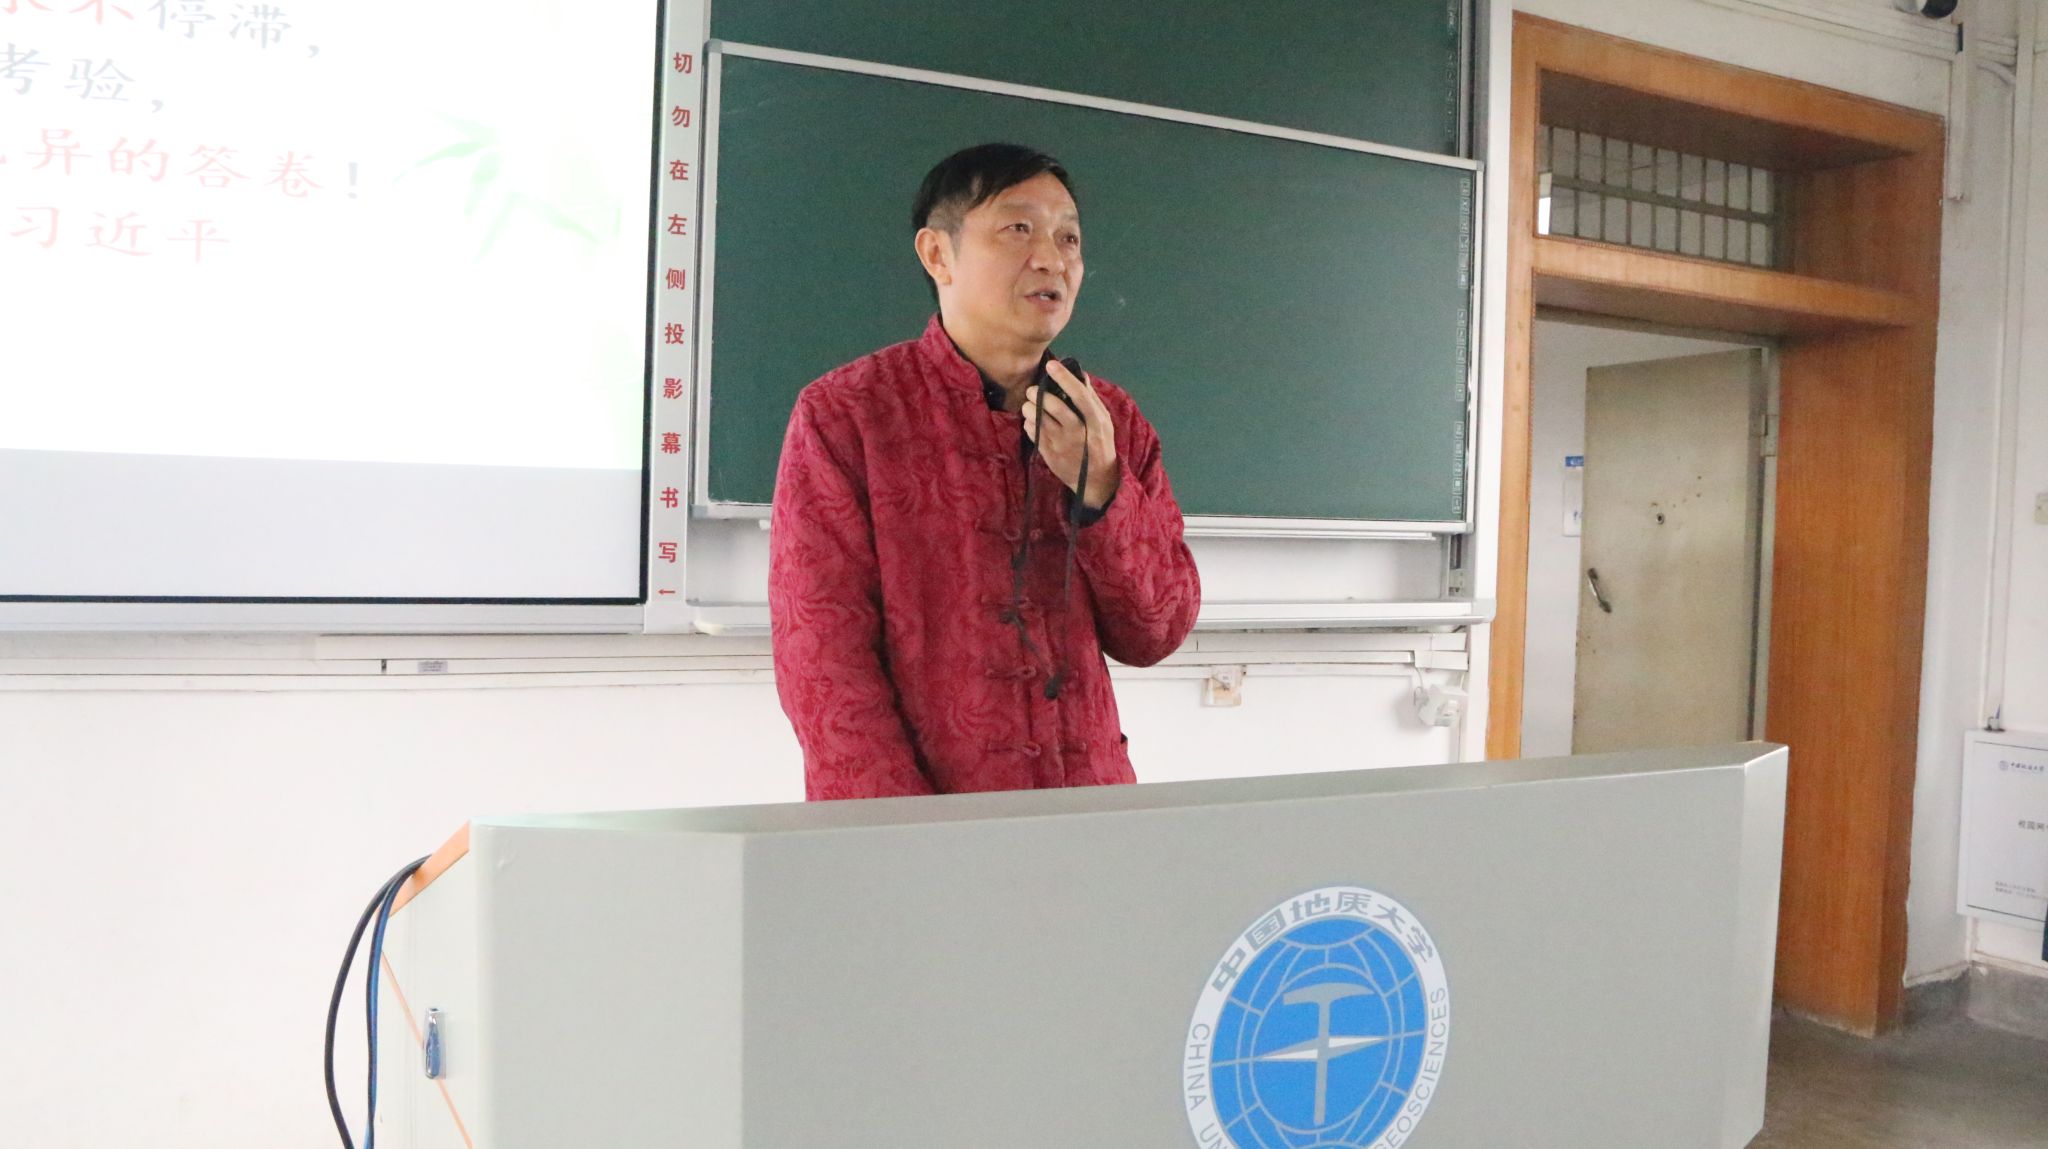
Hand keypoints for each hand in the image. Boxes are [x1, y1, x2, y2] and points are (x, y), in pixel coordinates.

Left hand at [1022, 360, 1119, 508]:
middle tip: (1032, 390)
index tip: (1051, 365)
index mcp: (1095, 422)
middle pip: (1053, 406)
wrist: (1095, 479)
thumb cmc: (1100, 444)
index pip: (1079, 395)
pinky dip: (1029, 423)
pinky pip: (1032, 431)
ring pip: (1038, 418)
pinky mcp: (1048, 454)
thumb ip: (1091, 400)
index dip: (1064, 378)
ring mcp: (1061, 444)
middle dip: (1037, 393)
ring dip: (1029, 407)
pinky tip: (1033, 421)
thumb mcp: (1103, 422)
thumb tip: (1080, 375)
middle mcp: (1077, 432)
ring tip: (1030, 405)